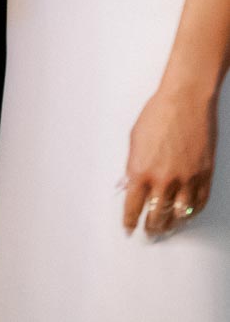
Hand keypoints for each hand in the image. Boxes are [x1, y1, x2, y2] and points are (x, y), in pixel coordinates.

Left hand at [123, 85, 216, 237]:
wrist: (185, 100)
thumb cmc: (158, 113)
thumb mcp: (135, 139)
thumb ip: (133, 164)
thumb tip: (130, 183)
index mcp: (141, 170)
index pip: (132, 206)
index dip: (130, 221)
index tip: (129, 228)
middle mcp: (163, 179)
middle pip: (156, 216)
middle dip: (150, 227)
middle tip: (148, 231)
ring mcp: (186, 180)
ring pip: (178, 215)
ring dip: (170, 225)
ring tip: (165, 228)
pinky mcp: (204, 176)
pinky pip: (198, 204)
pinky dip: (191, 214)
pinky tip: (186, 215)